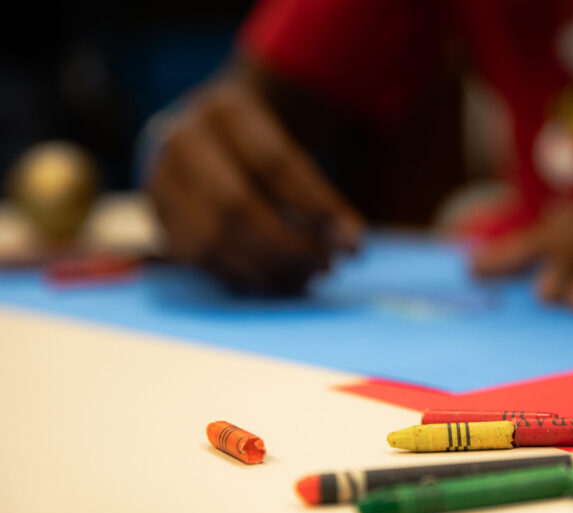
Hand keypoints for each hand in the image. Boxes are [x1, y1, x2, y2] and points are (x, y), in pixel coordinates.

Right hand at [145, 79, 362, 293]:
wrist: (208, 135)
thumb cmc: (267, 146)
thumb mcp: (293, 143)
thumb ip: (321, 194)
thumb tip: (351, 244)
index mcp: (228, 110)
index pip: (276, 163)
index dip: (317, 208)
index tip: (354, 242)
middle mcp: (186, 140)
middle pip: (238, 206)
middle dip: (289, 246)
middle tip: (328, 266)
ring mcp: (162, 180)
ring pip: (211, 239)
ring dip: (267, 269)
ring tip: (308, 278)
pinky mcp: (158, 217)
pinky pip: (198, 259)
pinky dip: (243, 277)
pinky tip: (278, 282)